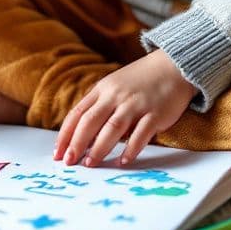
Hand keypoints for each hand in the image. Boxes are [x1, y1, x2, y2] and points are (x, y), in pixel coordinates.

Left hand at [53, 49, 196, 166]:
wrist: (173, 65)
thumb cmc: (140, 81)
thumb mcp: (113, 86)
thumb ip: (99, 106)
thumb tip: (81, 136)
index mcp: (102, 89)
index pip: (77, 113)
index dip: (65, 134)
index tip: (57, 153)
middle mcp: (116, 96)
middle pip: (91, 121)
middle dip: (77, 143)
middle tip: (69, 162)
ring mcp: (136, 104)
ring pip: (112, 128)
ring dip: (99, 148)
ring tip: (90, 164)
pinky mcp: (155, 113)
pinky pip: (140, 134)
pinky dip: (130, 149)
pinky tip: (122, 162)